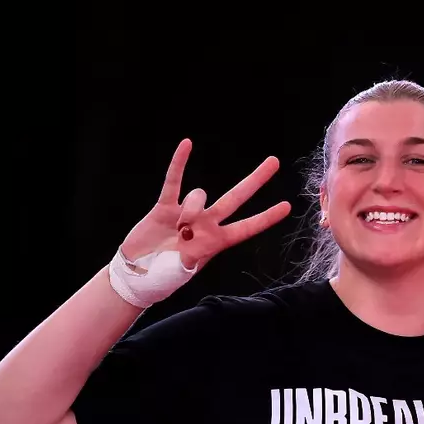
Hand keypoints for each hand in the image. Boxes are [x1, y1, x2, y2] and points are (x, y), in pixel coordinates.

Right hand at [119, 139, 290, 272]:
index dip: (265, 218)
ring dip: (191, 210)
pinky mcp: (165, 207)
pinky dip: (179, 164)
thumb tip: (189, 229)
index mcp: (216, 243)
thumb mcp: (181, 273)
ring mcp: (187, 213)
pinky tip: (187, 145)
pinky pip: (173, 182)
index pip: (246, 229)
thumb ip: (189, 254)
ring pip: (199, 196)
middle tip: (275, 162)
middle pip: (236, 198)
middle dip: (255, 180)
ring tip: (178, 229)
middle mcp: (206, 225)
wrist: (137, 274)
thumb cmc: (161, 279)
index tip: (286, 207)